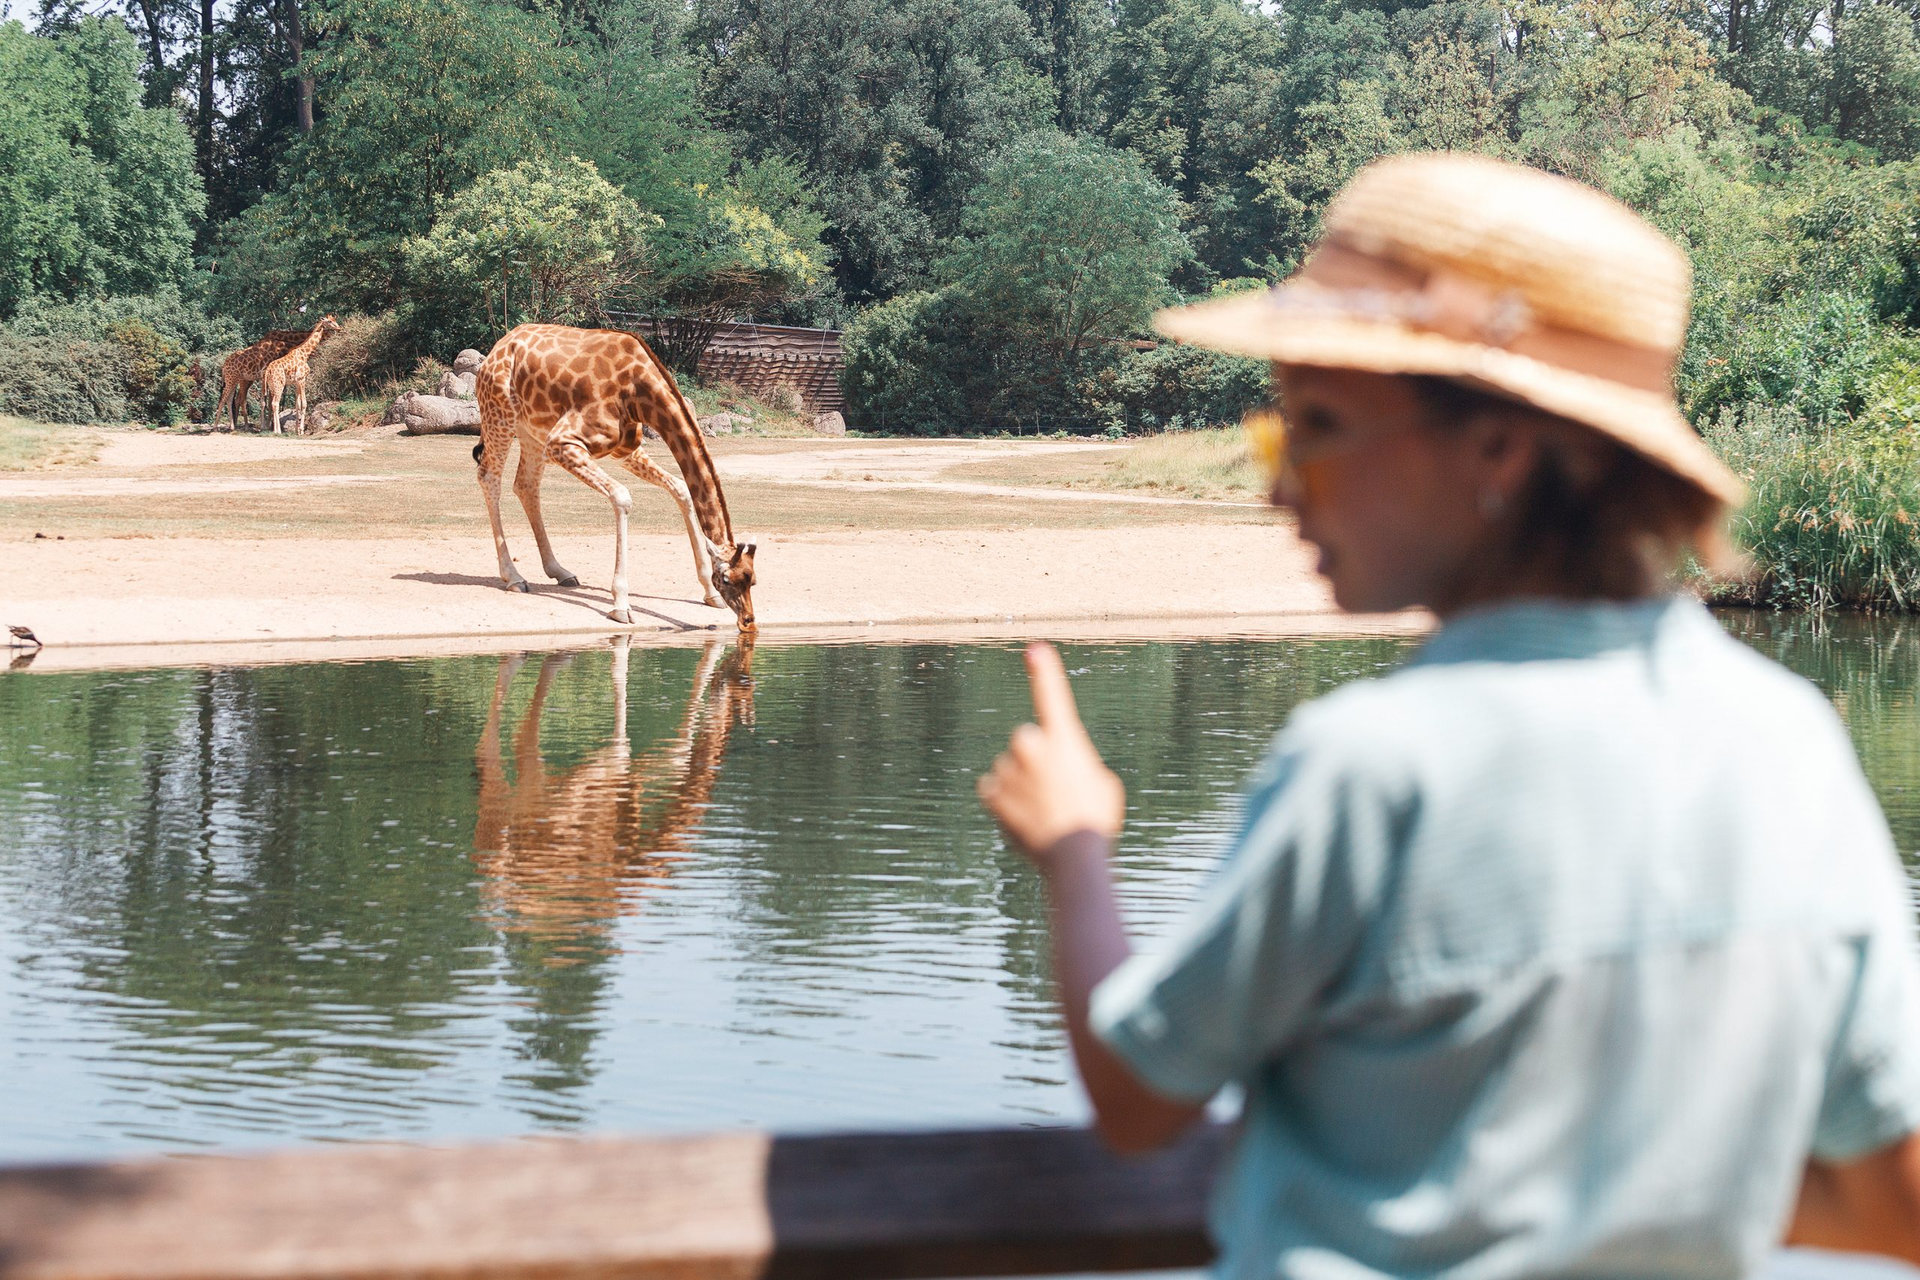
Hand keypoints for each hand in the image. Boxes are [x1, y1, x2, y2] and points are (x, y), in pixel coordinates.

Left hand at [978, 643, 1124, 861]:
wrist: (1073, 855)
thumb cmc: (1095, 819)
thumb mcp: (1102, 783)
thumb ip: (1076, 764)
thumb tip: (1061, 768)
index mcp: (1064, 739)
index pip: (1052, 696)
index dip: (1044, 671)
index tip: (1034, 649)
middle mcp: (1032, 745)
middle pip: (1027, 742)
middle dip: (1036, 760)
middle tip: (1056, 791)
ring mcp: (1009, 768)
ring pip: (1010, 768)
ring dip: (1022, 784)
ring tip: (1044, 811)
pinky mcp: (991, 792)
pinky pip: (994, 790)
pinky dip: (1005, 802)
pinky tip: (1025, 819)